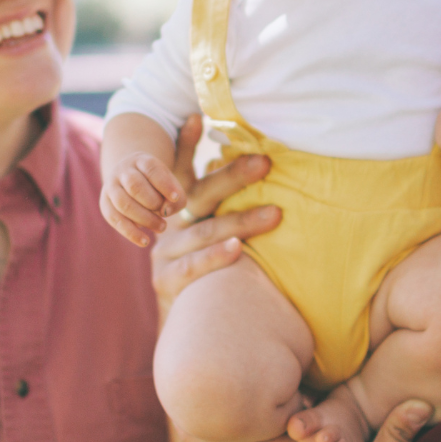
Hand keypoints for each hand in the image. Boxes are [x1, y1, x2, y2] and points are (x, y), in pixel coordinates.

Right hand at [102, 150, 188, 246]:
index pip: (151, 169)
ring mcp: (111, 186)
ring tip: (161, 227)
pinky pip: (114, 218)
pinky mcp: (105, 203)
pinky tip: (144, 241)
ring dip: (144, 219)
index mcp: (141, 160)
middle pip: (135, 186)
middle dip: (153, 204)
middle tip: (166, 217)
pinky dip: (130, 232)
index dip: (164, 184)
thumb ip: (176, 199)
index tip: (176, 197)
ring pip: (123, 202)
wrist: (131, 178)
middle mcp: (123, 170)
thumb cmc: (158, 185)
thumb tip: (165, 212)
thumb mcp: (171, 186)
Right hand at [149, 114, 280, 321]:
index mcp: (178, 209)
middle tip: (266, 163)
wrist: (189, 325)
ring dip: (242, 221)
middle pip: (201, 195)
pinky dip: (217, 257)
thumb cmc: (212, 271)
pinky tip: (238, 250)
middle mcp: (169, 225)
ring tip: (275, 214)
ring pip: (206, 231)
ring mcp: (165, 252)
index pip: (179, 169)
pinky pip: (194, 266)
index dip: (185, 143)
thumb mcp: (212, 233)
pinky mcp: (167, 281)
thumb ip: (226, 204)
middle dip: (234, 177)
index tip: (197, 116)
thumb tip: (265, 165)